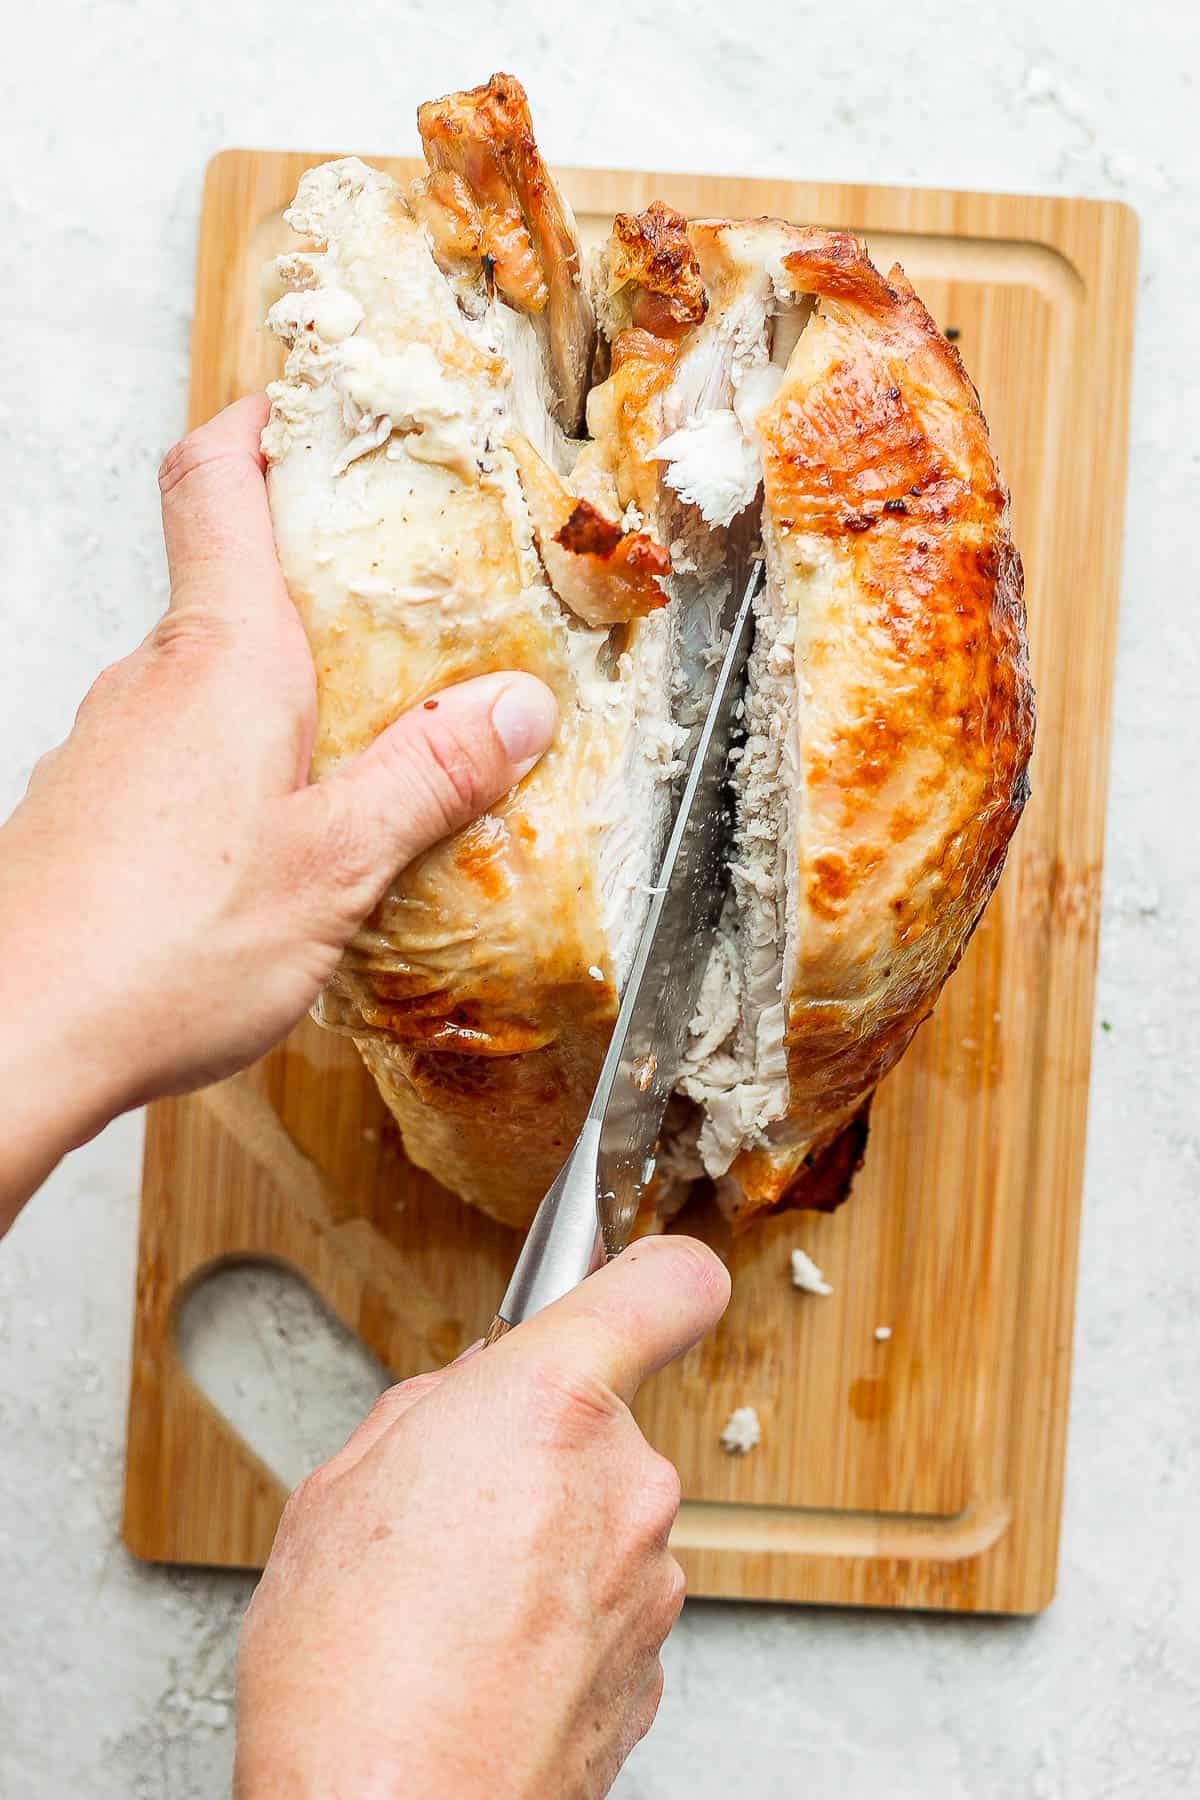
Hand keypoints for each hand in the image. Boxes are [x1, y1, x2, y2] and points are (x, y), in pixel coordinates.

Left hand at [0, 395, 556, 1221]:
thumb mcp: (338, 864)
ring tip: (364, 746)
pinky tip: (280, 839)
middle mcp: (152, 680)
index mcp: (222, 658)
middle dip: (313, 584)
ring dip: (282, 689)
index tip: (308, 410)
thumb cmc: (161, 947)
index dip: (257, 423)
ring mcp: (111, 743)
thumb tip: (516, 709)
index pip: (214, 480)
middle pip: (226, 583)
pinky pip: (177, 749)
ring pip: (205, 678)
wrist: (13, 1036)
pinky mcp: (93, 808)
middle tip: (402, 612)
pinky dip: (237, 761)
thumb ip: (430, 778)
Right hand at [234, 1235, 730, 1798]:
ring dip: (547, 1541)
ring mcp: (650, 1579)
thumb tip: (472, 1397)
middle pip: (604, 1421)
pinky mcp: (653, 1665)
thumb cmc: (347, 1670)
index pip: (669, 1286)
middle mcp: (626, 1481)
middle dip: (538, 1449)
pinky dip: (561, 1616)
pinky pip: (609, 1600)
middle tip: (452, 1510)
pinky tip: (485, 1659)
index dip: (653, 1278)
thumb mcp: (341, 1488)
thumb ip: (430, 1412)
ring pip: (603, 1517)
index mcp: (551, 1403)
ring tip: (454, 1606)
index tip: (630, 1285)